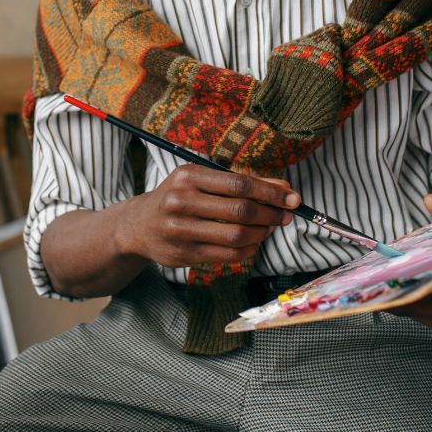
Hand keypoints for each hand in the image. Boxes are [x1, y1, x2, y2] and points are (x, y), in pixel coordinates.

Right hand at [115, 164, 298, 267]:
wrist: (139, 225)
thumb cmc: (179, 198)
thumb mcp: (202, 181)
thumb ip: (240, 183)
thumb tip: (283, 188)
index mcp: (189, 176)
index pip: (240, 183)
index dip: (271, 192)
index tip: (292, 198)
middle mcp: (181, 201)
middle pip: (241, 210)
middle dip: (271, 213)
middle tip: (285, 215)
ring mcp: (180, 230)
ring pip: (236, 235)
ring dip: (261, 233)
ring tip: (268, 228)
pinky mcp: (184, 254)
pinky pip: (227, 255)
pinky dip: (248, 250)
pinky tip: (253, 243)